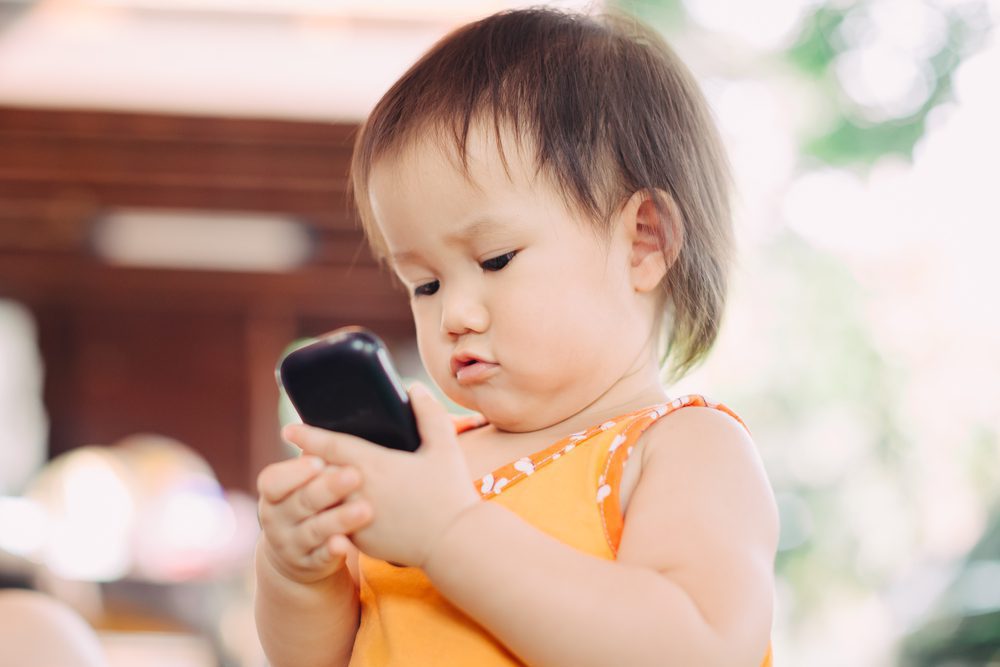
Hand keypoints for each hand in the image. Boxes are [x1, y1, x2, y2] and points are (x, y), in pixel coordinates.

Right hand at [256, 454, 372, 583]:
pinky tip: (346, 544)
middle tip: (354, 475)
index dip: (295, 471)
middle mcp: (277, 519)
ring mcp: (292, 544)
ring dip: (339, 519)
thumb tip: (324, 427)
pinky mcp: (311, 564)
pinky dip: (333, 551)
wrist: (296, 555)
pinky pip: (322, 558)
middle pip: (301, 502)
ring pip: (315, 530)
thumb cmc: (307, 503)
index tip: (319, 459)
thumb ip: (312, 460)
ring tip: (365, 509)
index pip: (273, 481)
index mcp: (273, 494)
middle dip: (328, 488)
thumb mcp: (301, 484)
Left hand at [283, 384, 479, 568]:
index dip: (307, 435)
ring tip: (315, 480)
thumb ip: (429, 414)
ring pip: (323, 500)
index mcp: (374, 464)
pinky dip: (331, 513)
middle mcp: (357, 491)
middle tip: (305, 454)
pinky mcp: (360, 541)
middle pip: (319, 473)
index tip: (290, 429)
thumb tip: (415, 388)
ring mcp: (356, 519)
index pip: (330, 445)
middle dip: (309, 463)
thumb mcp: (445, 447)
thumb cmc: (450, 493)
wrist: (454, 544)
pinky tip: (337, 508)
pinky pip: (335, 523)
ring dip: (316, 489)